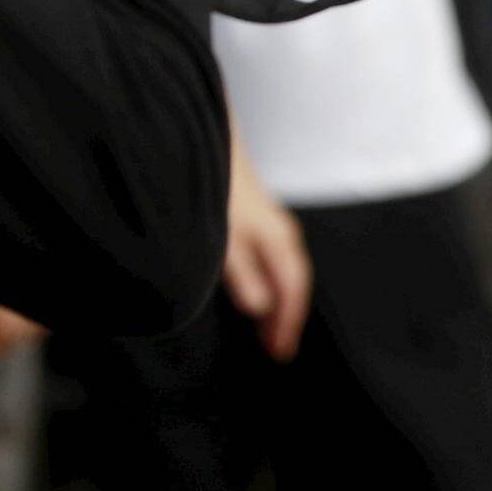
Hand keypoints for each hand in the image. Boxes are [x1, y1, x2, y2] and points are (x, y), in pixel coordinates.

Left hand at [221, 151, 312, 361]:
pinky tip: (254, 283)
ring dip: (278, 297)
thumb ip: (241, 272)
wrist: (198, 137)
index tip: (280, 353)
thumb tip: (260, 308)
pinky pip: (273, 255)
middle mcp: (280, 230)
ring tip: (266, 325)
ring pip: (283, 267)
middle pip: (292, 280)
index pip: (292, 290)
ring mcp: (269, 219)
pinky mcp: (255, 213)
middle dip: (286, 315)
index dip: (286, 323)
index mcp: (277, 239)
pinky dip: (269, 278)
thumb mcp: (221, 236)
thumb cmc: (210, 187)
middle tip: (277, 348)